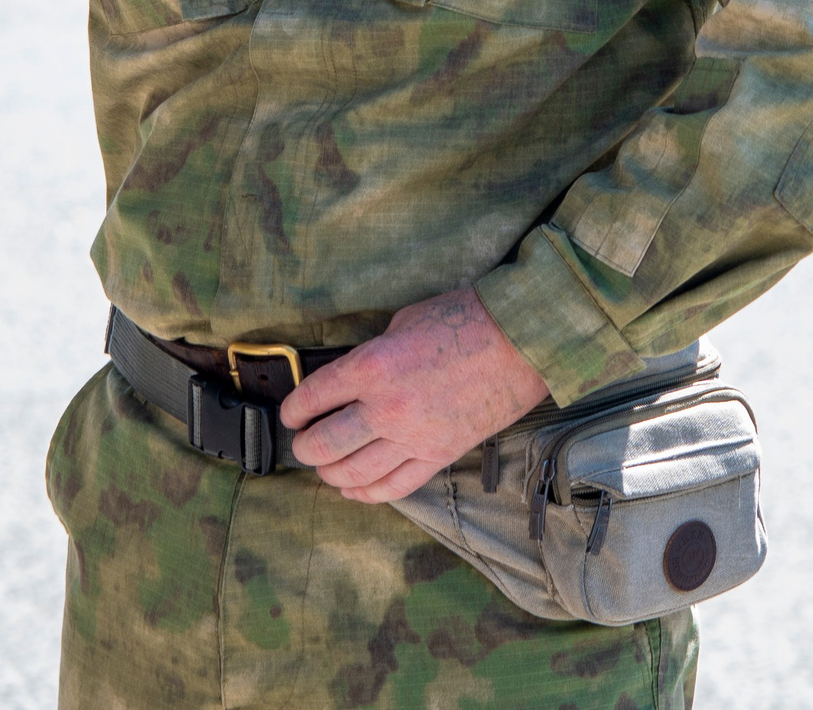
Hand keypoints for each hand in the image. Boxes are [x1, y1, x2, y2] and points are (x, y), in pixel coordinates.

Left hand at [281, 287, 552, 503]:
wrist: (520, 341)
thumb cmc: (463, 320)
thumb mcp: (401, 323)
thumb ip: (371, 354)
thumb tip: (351, 378)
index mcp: (371, 366)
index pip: (312, 397)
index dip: (293, 410)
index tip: (291, 413)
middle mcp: (386, 407)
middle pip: (325, 443)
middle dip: (305, 446)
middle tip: (302, 442)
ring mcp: (413, 436)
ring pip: (354, 472)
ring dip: (330, 472)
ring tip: (323, 467)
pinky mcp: (440, 454)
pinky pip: (395, 486)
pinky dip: (367, 493)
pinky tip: (353, 489)